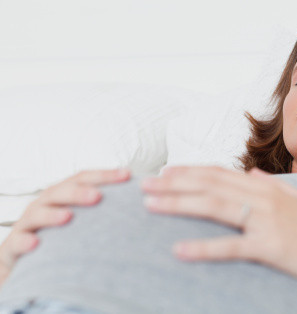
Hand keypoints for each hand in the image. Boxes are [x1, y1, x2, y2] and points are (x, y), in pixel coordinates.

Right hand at [0, 168, 130, 282]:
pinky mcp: (14, 246)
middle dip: (79, 192)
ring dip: (52, 215)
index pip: (84, 178)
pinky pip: (17, 242)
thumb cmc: (63, 236)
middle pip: (61, 192)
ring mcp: (28, 224)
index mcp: (64, 194)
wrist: (26, 260)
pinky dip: (25, 242)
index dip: (105, 175)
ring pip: (37, 213)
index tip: (128, 175)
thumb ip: (106, 210)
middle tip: (98, 196)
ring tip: (68, 217)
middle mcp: (45, 204)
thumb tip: (144, 202)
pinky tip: (37, 244)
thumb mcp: (84, 220)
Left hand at [141, 165, 296, 291]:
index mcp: (267, 188)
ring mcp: (267, 221)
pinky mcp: (271, 246)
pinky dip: (203, 247)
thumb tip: (254, 173)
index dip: (191, 170)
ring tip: (149, 206)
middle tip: (143, 185)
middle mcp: (264, 197)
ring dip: (179, 204)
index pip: (221, 173)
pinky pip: (231, 246)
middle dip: (174, 183)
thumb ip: (275, 185)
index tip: (165, 171)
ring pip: (214, 206)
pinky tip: (178, 250)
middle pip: (210, 185)